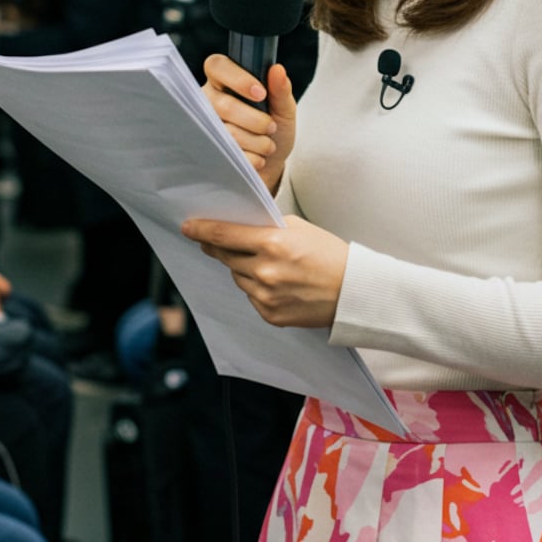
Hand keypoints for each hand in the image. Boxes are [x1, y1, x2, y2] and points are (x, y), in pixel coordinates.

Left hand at [181, 214, 347, 328]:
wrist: (353, 292)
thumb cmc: (329, 255)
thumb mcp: (299, 228)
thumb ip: (267, 227)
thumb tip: (238, 227)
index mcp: (273, 243)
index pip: (225, 235)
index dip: (202, 230)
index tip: (188, 227)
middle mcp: (265, 271)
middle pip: (226, 257)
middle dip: (220, 248)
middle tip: (217, 243)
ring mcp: (266, 296)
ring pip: (238, 277)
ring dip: (244, 268)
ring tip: (269, 264)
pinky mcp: (269, 315)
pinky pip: (251, 296)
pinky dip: (257, 288)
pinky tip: (279, 283)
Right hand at [203, 57, 296, 193]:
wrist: (272, 162)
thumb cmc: (275, 127)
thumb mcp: (284, 108)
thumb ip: (281, 90)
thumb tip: (277, 70)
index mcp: (224, 80)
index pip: (217, 66)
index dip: (238, 79)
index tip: (261, 94)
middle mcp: (209, 99)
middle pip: (224, 106)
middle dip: (256, 120)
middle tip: (271, 126)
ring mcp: (206, 125)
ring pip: (227, 132)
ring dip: (257, 141)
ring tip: (268, 144)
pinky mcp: (208, 149)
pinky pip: (228, 154)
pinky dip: (251, 158)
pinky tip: (257, 157)